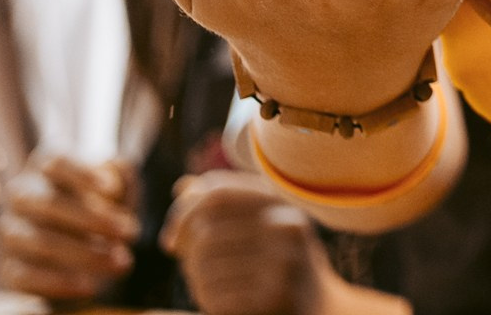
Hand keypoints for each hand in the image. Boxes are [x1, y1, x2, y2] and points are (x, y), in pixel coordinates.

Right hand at [0, 154, 137, 302]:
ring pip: (39, 241)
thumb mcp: (115, 188)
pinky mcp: (7, 267)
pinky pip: (25, 277)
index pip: (56, 162)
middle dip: (92, 219)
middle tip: (131, 232)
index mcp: (44, 166)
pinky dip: (58, 283)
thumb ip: (120, 175)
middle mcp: (21, 195)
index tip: (112, 190)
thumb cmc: (99, 205)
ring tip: (121, 263)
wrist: (73, 249)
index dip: (82, 174)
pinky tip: (88, 287)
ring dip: (83, 254)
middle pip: (48, 202)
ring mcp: (10, 232)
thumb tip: (115, 172)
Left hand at [162, 172, 342, 314]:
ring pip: (205, 266)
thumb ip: (224, 206)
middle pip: (205, 233)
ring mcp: (285, 261)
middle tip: (189, 271)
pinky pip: (216, 295)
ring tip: (209, 287)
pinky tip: (221, 303)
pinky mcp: (276, 295)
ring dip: (195, 281)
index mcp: (281, 202)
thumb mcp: (261, 227)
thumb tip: (182, 187)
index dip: (183, 214)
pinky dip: (208, 301)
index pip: (216, 192)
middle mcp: (287, 226)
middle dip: (187, 255)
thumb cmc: (278, 264)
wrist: (319, 308)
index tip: (171, 240)